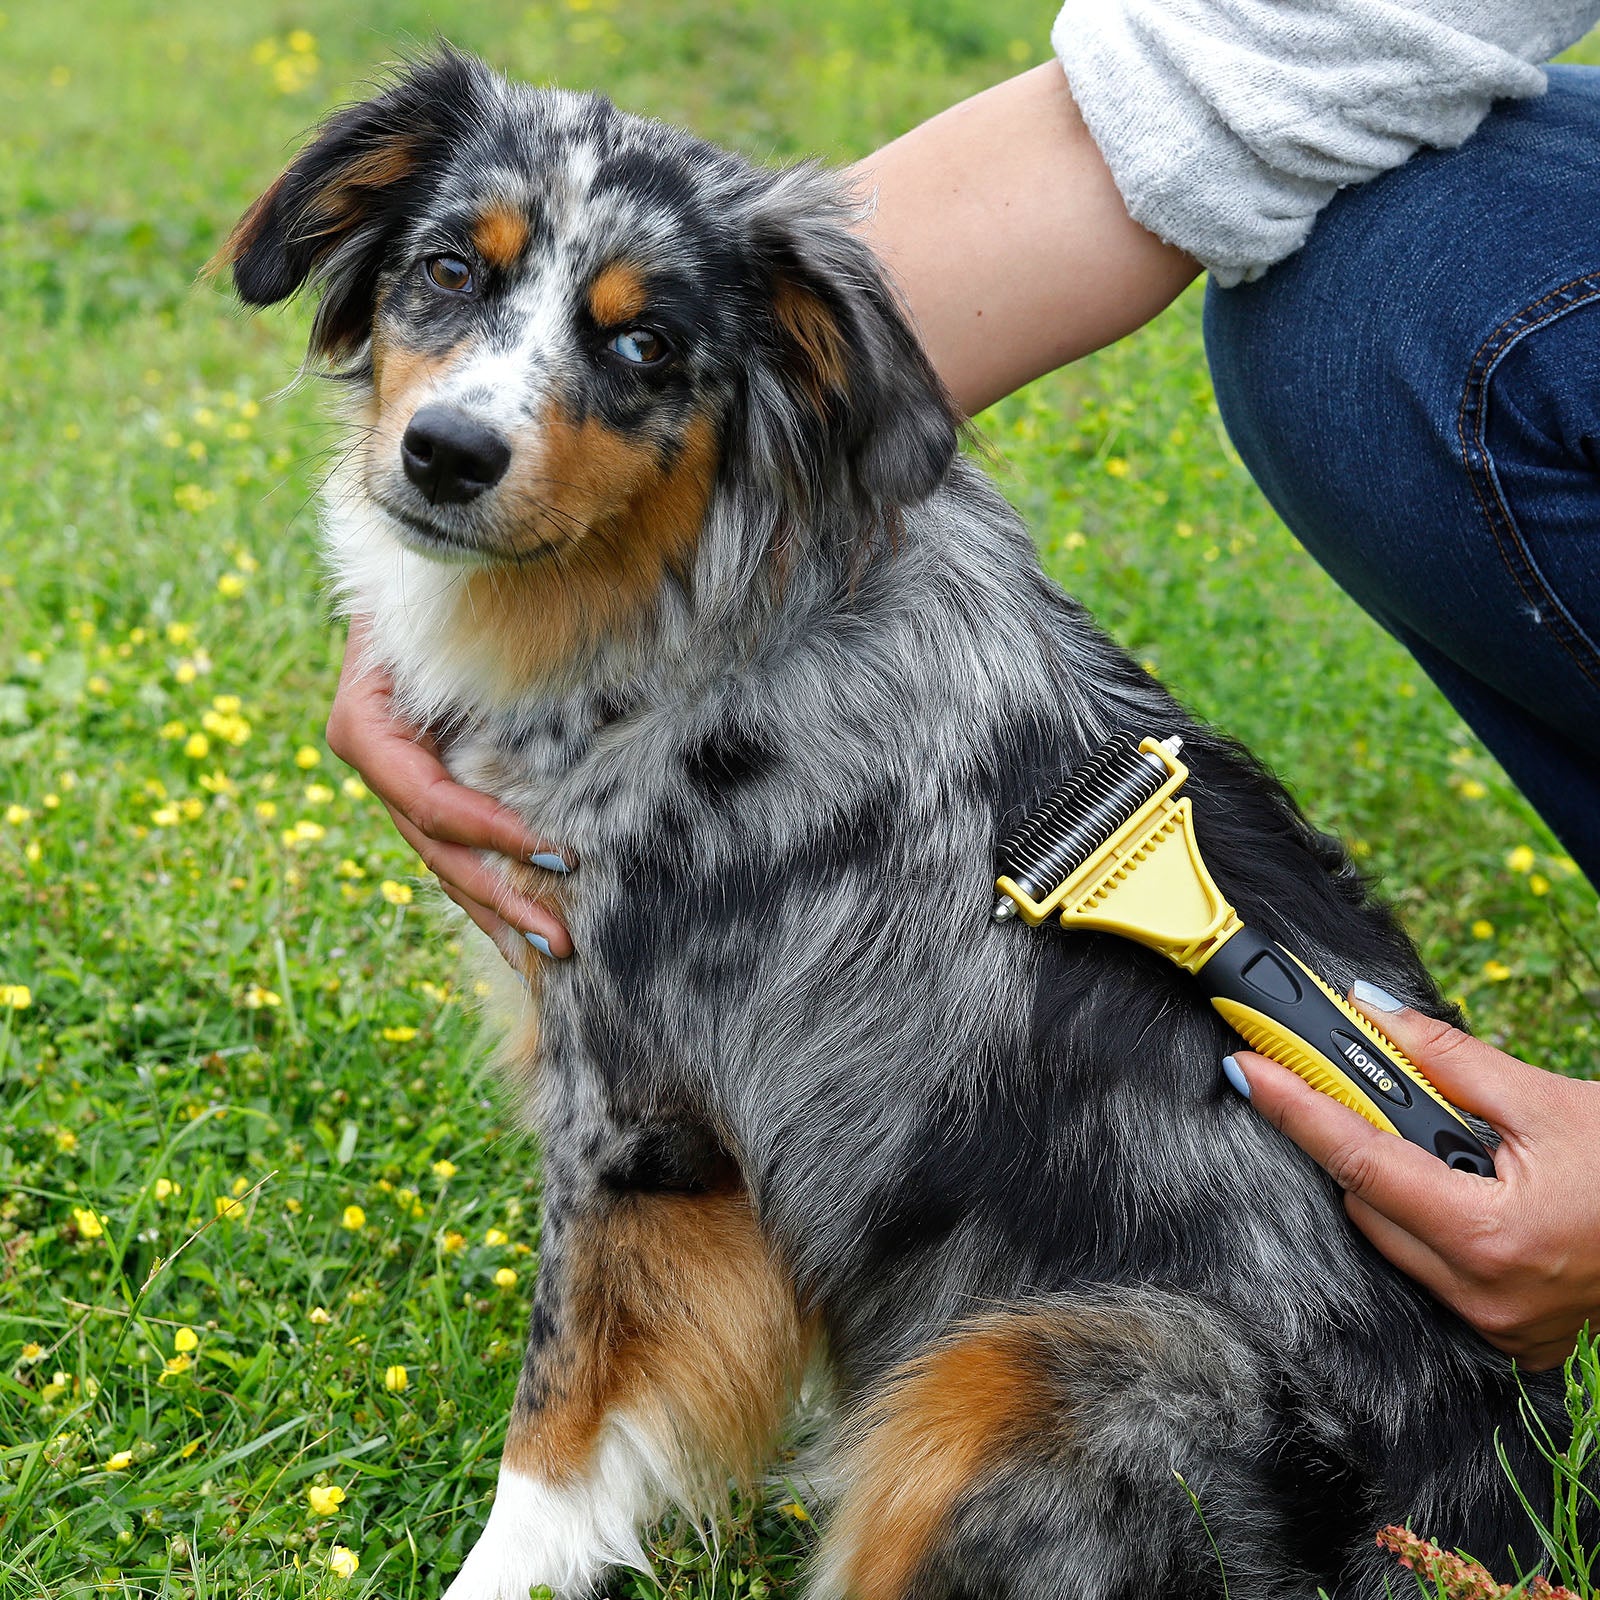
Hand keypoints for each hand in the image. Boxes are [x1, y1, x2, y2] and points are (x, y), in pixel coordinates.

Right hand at [326, 618, 573, 959]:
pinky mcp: (431, 794)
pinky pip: (461, 853)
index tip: (559, 855)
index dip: (492, 834)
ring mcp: (401, 788)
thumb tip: (554, 674)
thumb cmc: (432, 588)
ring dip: (500, 912)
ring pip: (449, 865)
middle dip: (503, 899)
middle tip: (561, 942)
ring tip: (551, 956)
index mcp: (368, 728)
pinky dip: (495, 890)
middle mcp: (379, 767)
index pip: (432, 801)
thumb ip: (471, 657)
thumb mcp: (438, 617)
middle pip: (441, 850)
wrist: (414, 577)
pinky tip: (528, 933)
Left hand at [1227, 984, 1599, 1368]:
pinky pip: (1427, 1272)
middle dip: (1354, 1142)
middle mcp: (1484, 1295)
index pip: (1359, 1162)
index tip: (1246, 1068)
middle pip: (1365, 1206)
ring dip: (1392, 1187)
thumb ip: (1446, 1056)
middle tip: (1355, 1089)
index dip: (1295, 1109)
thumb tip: (1368, 1014)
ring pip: (1390, 1241)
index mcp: (1491, 1236)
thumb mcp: (1545, 1099)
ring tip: (1446, 1149)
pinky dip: (1424, 1227)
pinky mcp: (1508, 1336)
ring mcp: (1496, 1325)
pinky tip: (1454, 1196)